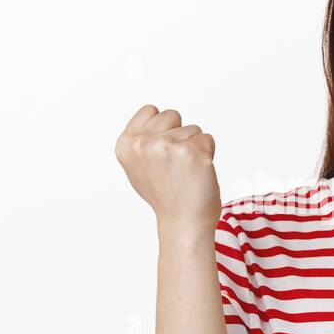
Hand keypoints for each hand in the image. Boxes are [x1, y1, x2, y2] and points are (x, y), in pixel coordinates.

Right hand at [115, 104, 221, 234]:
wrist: (183, 223)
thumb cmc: (165, 195)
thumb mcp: (139, 165)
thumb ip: (142, 139)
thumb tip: (154, 114)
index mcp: (125, 144)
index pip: (150, 110)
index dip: (162, 129)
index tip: (162, 154)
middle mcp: (142, 143)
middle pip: (172, 115)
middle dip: (179, 135)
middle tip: (175, 164)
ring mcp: (165, 146)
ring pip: (192, 128)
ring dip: (194, 147)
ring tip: (185, 172)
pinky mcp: (191, 151)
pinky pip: (207, 139)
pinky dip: (208, 154)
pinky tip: (197, 174)